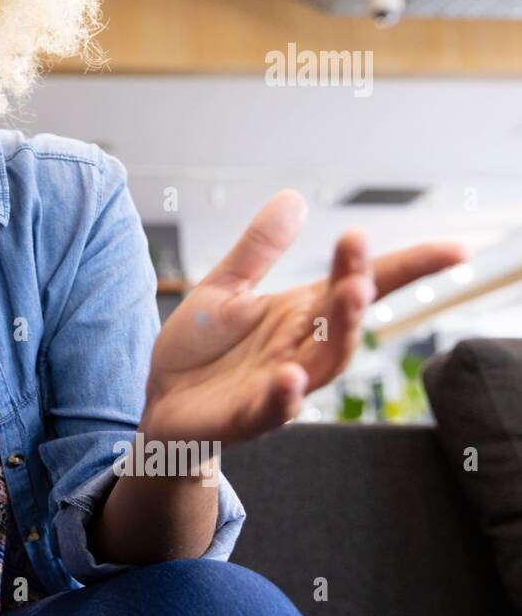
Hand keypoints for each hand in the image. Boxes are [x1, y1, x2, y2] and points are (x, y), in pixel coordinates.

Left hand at [140, 189, 468, 447]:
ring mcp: (279, 385)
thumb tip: (295, 197)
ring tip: (348, 295)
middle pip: (345, 319)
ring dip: (339, 333)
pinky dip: (285, 397)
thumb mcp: (224, 287)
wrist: (160, 402)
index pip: (362, 285)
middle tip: (359, 258)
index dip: (409, 269)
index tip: (456, 251)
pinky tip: (290, 377)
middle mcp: (301, 348)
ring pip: (324, 363)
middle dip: (357, 288)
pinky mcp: (247, 417)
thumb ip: (259, 249)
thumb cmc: (200, 348)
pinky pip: (274, 410)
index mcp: (302, 312)